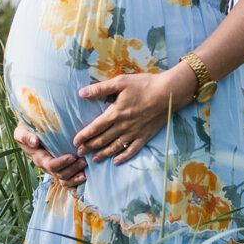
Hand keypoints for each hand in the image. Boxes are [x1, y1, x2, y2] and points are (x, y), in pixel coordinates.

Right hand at [15, 124, 84, 184]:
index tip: (72, 156)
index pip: (50, 165)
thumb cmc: (27, 129)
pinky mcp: (60, 169)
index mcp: (39, 158)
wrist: (31, 130)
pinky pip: (67, 182)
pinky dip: (75, 185)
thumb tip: (35, 142)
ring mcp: (54, 169)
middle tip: (84, 161)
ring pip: (64, 180)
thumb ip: (26, 136)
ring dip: (76, 178)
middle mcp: (46, 166)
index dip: (62, 163)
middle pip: (60, 174)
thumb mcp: (22, 130)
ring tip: (86, 171)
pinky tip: (83, 183)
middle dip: (73, 169)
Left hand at [72, 68, 191, 163]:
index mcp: (115, 113)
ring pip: (115, 147)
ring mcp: (134, 133)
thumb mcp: (121, 82)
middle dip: (90, 147)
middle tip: (79, 153)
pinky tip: (116, 161)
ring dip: (103, 154)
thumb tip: (82, 93)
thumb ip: (100, 89)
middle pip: (103, 139)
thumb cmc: (144, 85)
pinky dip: (123, 157)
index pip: (95, 127)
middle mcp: (123, 126)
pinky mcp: (145, 136)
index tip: (75, 142)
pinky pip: (132, 150)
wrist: (168, 93)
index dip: (84, 135)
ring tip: (94, 160)